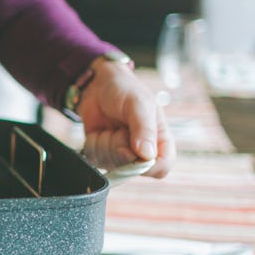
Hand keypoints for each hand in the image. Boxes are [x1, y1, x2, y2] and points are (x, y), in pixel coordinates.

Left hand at [77, 57, 174, 177]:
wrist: (97, 85)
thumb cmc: (124, 90)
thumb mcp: (139, 104)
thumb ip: (144, 128)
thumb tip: (147, 156)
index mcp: (160, 141)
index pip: (161, 168)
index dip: (147, 166)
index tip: (133, 150)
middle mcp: (141, 152)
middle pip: (131, 169)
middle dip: (119, 146)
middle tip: (121, 126)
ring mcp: (120, 155)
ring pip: (110, 164)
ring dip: (105, 142)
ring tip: (111, 125)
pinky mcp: (102, 154)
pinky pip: (94, 158)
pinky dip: (93, 142)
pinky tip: (99, 130)